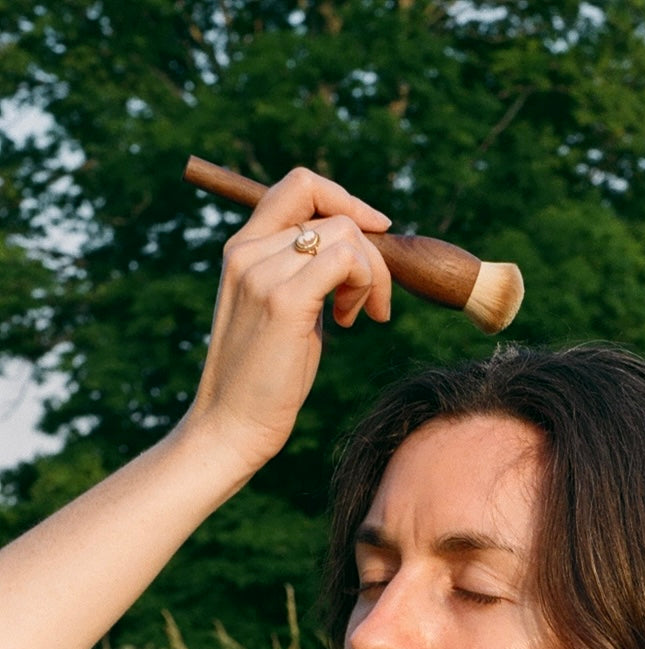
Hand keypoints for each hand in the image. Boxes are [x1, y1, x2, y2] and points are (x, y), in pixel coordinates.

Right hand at [183, 166, 393, 473]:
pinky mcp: (283, 301)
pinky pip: (346, 261)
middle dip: (370, 253)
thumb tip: (355, 254)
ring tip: (357, 317)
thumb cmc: (264, 379)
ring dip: (370, 276)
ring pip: (346, 235)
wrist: (230, 426)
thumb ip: (306, 276)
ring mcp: (262, 273)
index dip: (345, 199)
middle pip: (333, 213)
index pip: (299, 187)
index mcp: (242, 249)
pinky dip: (365, 285)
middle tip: (369, 304)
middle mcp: (247, 251)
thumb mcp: (285, 312)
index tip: (375, 230)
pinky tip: (353, 320)